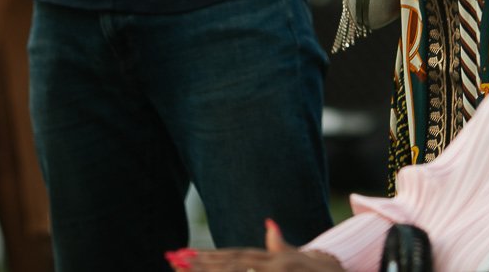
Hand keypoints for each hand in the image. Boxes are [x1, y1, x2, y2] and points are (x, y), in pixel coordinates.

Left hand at [177, 219, 343, 270]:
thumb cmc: (315, 269)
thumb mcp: (295, 255)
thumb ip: (278, 242)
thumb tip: (269, 222)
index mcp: (269, 257)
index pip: (233, 256)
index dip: (208, 255)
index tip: (184, 254)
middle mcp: (270, 263)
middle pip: (230, 263)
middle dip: (200, 263)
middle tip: (173, 259)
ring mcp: (275, 271)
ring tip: (185, 268)